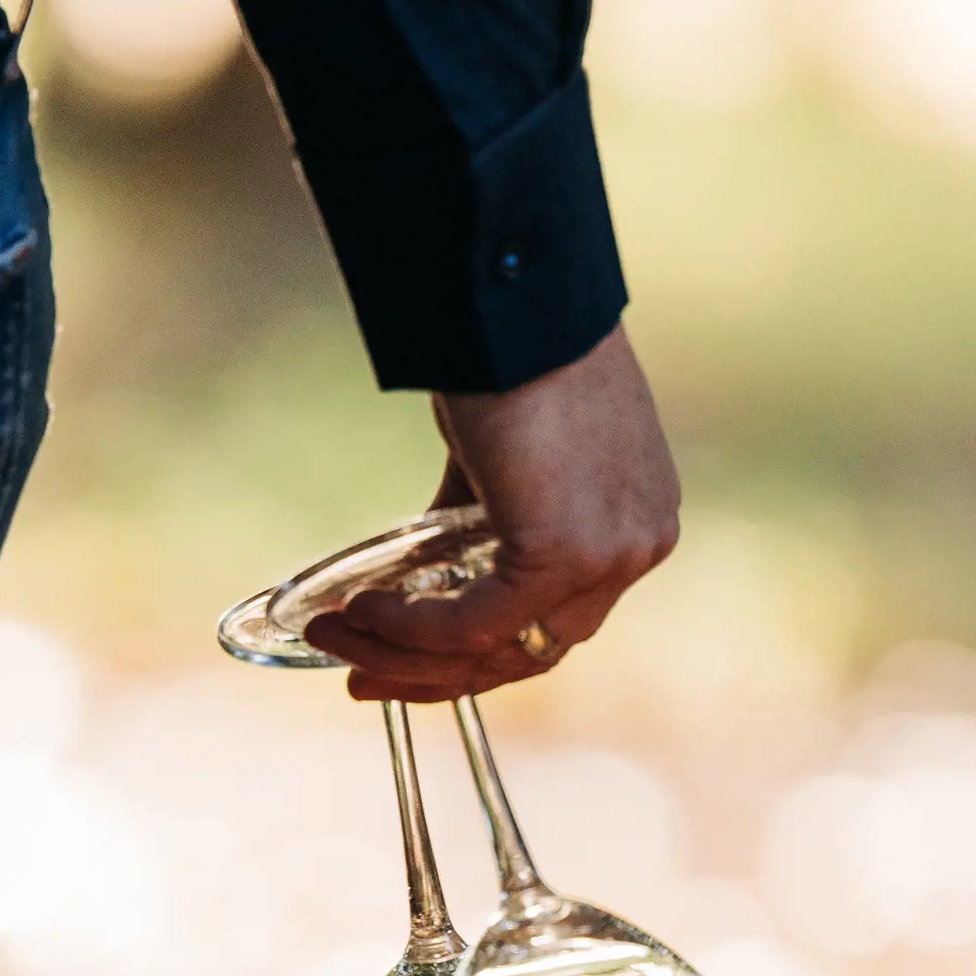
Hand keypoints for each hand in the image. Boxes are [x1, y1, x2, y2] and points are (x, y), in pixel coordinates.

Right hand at [303, 323, 681, 704]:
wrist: (509, 301)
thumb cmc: (503, 352)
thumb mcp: (500, 455)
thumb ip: (481, 519)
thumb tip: (425, 571)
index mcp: (638, 520)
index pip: (557, 622)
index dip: (473, 654)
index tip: (396, 656)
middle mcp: (641, 546)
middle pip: (532, 652)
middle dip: (433, 673)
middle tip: (358, 675)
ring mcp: (613, 555)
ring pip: (500, 650)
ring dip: (404, 653)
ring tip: (334, 638)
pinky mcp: (567, 555)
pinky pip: (474, 625)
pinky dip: (410, 627)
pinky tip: (360, 612)